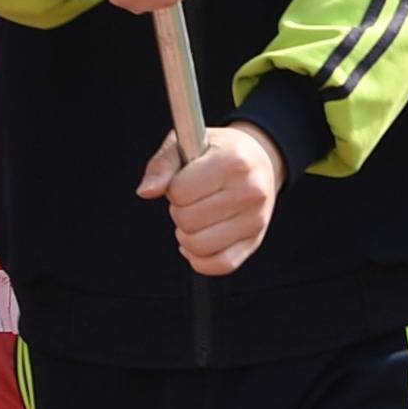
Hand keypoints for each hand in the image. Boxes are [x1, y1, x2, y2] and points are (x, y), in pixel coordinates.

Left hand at [145, 121, 282, 272]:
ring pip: (199, 246)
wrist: (261, 160)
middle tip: (191, 200)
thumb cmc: (219, 152)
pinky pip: (219, 265)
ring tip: (196, 218)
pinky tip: (199, 242)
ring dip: (187, 236)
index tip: (185, 181)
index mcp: (233, 161)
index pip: (180, 191)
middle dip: (179, 211)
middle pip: (187, 220)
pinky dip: (200, 259)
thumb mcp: (188, 143)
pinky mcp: (254, 242)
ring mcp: (255, 220)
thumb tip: (146, 191)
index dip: (173, 188)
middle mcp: (250, 192)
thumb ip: (162, 165)